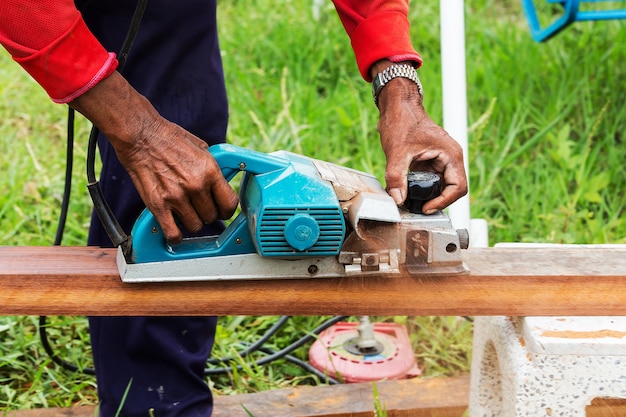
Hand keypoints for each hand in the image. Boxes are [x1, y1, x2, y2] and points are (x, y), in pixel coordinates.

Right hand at [70, 72, 238, 242]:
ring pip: (195, 226)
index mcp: (210, 171)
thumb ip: (212, 168)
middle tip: (199, 208)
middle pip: (212, 217)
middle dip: (207, 213)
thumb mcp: (202, 148)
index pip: (229, 203)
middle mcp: (196, 185)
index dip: (227, 210)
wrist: (140, 135)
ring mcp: (177, 197)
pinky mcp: (158, 204)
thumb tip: (221, 182)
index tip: (222, 210)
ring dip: (191, 222)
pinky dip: (175, 235)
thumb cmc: (169, 138)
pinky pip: (173, 233)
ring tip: (185, 213)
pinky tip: (174, 230)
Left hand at [371, 61, 467, 213]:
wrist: (398, 106)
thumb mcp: (397, 151)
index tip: (426, 207)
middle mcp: (450, 158)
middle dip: (436, 201)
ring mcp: (441, 160)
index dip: (444, 201)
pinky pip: (430, 181)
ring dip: (428, 196)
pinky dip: (421, 189)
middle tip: (417, 208)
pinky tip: (407, 192)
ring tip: (411, 201)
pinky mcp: (430, 162)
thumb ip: (396, 177)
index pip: (458, 188)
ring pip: (440, 187)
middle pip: (451, 190)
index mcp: (450, 154)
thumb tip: (397, 199)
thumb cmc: (402, 121)